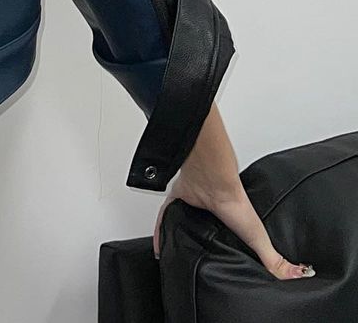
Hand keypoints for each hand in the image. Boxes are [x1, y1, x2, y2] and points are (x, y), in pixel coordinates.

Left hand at [151, 105, 313, 280]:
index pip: (227, 238)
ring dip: (180, 234)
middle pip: (202, 230)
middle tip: (197, 261)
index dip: (226, 250)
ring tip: (178, 255)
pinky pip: (164, 217)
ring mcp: (192, 206)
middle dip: (200, 242)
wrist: (214, 180)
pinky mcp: (177, 200)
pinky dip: (161, 231)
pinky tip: (160, 248)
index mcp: (229, 220)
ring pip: (183, 222)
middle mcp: (209, 212)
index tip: (224, 264)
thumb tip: (295, 274)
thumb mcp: (258, 236)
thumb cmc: (236, 201)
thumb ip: (273, 258)